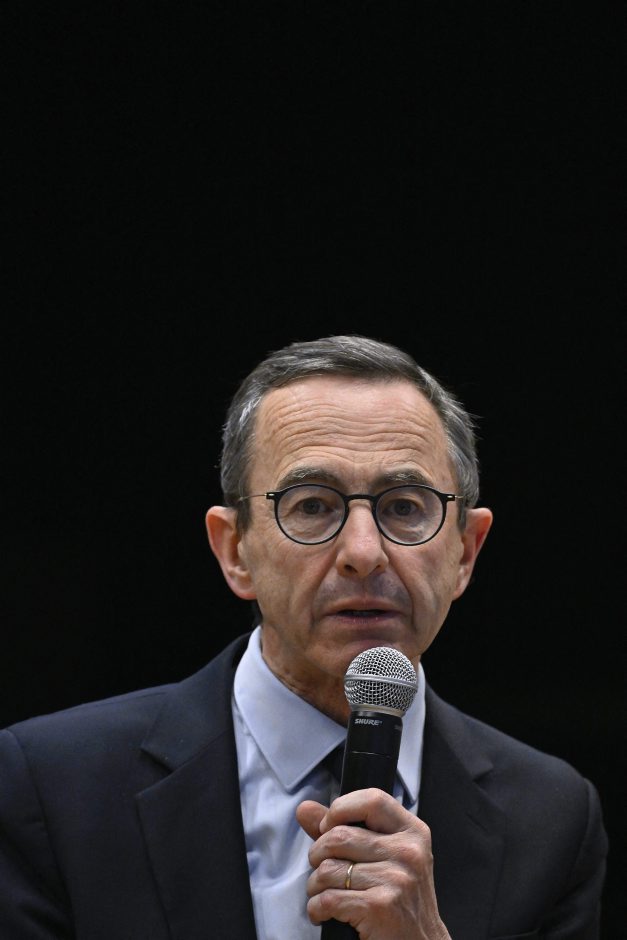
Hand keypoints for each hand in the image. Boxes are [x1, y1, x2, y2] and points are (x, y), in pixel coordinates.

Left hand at [296, 789, 450, 939]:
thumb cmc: (400, 899)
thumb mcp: (383, 856)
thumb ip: (344, 828)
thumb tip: (305, 808)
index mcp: (412, 832)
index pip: (372, 799)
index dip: (341, 809)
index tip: (328, 826)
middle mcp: (408, 852)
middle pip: (340, 836)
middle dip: (317, 853)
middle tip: (320, 867)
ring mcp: (396, 880)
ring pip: (329, 869)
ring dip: (314, 885)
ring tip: (322, 892)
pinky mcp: (381, 907)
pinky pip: (329, 898)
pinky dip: (316, 907)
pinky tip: (322, 911)